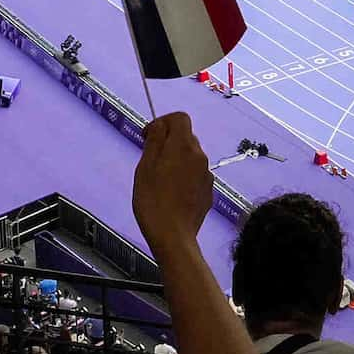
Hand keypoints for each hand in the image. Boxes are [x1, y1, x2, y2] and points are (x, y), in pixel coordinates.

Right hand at [132, 111, 213, 252]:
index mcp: (183, 146)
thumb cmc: (152, 200)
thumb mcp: (145, 167)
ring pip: (191, 157)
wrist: (173, 236)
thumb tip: (160, 125)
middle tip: (150, 160)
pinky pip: (196, 175)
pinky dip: (184, 177)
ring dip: (176, 160)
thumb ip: (155, 141)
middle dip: (168, 142)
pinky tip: (172, 194)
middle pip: (186, 137)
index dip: (163, 122)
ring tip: (159, 180)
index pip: (180, 117)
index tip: (148, 136)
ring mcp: (207, 175)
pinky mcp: (209, 191)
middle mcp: (200, 156)